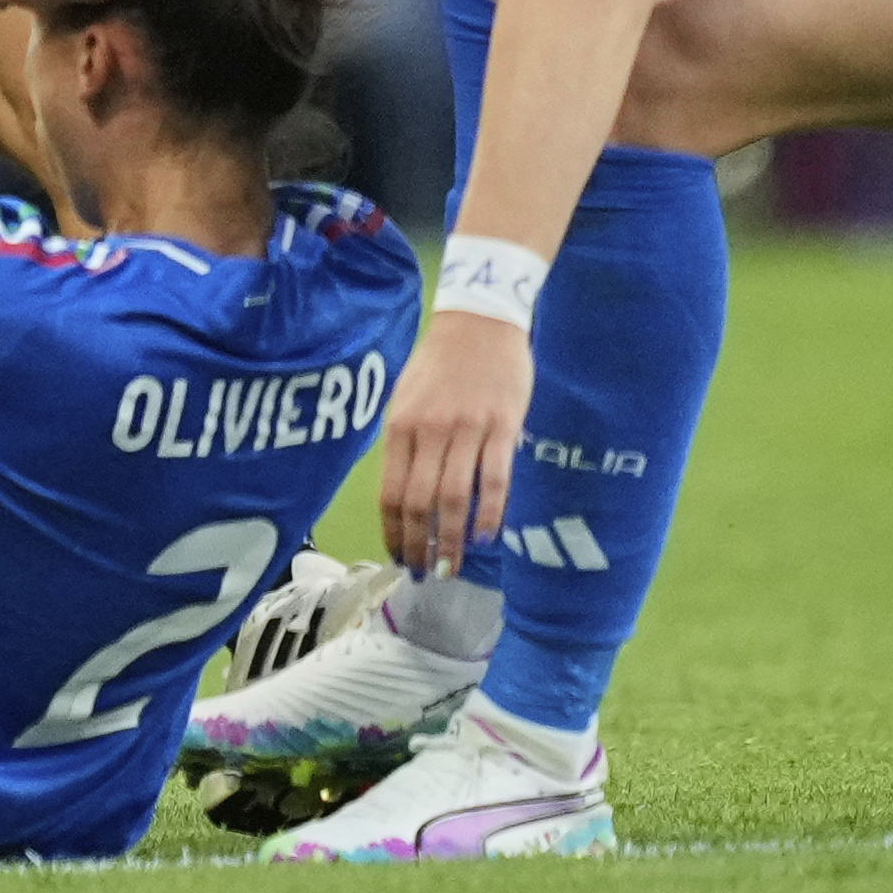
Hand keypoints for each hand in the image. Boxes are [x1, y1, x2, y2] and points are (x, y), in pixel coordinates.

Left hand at [367, 303, 538, 579]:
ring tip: (452, 566)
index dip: (393, 532)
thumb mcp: (406, 397)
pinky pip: (494, 480)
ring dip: (452, 540)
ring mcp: (467, 430)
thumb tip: (401, 495)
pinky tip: (486, 537)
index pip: (390, 493)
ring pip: (455, 498)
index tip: (398, 557)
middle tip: (425, 573)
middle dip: (420, 546)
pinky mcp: (502, 428)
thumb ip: (403, 442)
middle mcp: (429, 431)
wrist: (480, 319)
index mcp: (400, 426)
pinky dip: (489, 514)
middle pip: (419, 503)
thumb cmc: (440, 362)